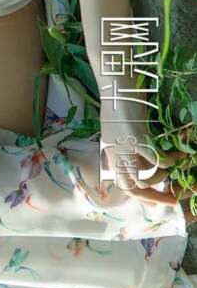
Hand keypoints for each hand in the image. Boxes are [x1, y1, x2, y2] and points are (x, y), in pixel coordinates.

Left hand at [99, 107, 195, 223]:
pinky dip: (170, 161)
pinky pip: (157, 160)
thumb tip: (139, 158)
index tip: (153, 204)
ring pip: (145, 177)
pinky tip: (179, 156)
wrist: (115, 84)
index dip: (139, 196)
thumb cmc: (119, 100)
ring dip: (162, 176)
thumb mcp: (118, 128)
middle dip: (153, 197)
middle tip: (172, 200)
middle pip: (132, 187)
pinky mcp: (136, 139)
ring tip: (173, 167)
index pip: (122, 184)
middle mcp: (114, 154)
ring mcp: (124, 148)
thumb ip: (126, 145)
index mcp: (109, 152)